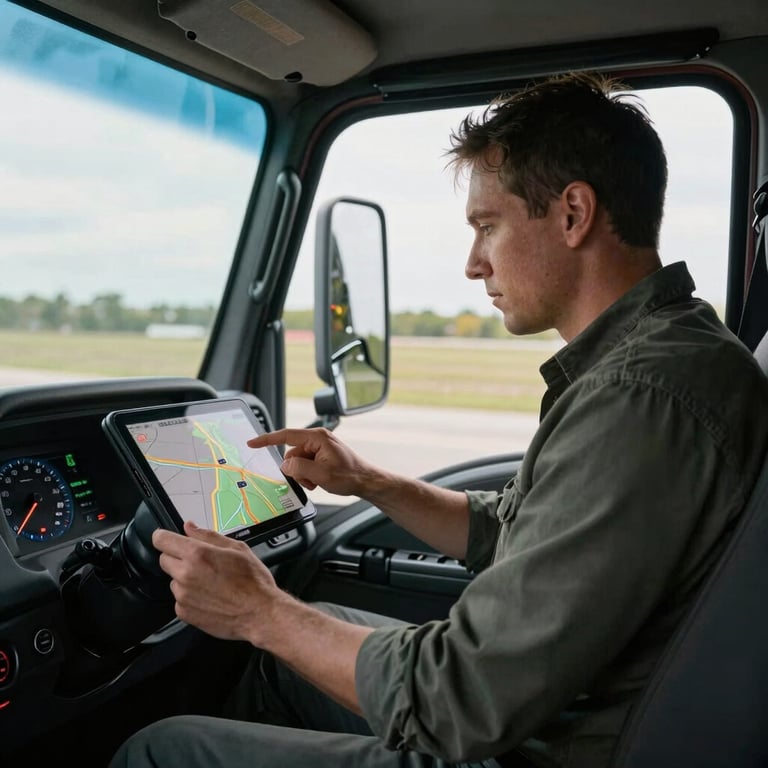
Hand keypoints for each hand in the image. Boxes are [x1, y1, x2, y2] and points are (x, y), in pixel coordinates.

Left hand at [152, 520, 289, 646]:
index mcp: (197, 554)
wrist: (259, 613)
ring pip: (173, 580)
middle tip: (200, 562)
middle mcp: (185, 574)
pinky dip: (189, 596)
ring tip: (209, 582)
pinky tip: (209, 596)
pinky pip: (179, 599)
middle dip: (178, 557)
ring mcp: (183, 596)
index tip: (166, 538)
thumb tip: (189, 527)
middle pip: (164, 559)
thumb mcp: (236, 548)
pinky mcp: (184, 613)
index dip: (163, 536)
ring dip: (184, 578)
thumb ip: (208, 535)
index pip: (162, 540)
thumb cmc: (253, 581)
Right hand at [247, 427, 377, 496]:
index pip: (286, 436)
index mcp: (317, 437)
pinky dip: (309, 475)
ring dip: (303, 474)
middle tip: (311, 480)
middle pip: (291, 453)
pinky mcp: (322, 455)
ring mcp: (320, 447)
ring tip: (318, 481)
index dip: (267, 440)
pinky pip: (305, 465)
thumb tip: (285, 465)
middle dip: (296, 469)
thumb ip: (299, 468)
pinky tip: (320, 480)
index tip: (252, 443)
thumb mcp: (320, 474)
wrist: (366, 481)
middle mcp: (317, 439)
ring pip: (297, 461)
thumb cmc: (349, 476)